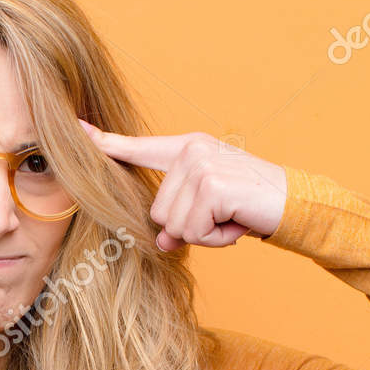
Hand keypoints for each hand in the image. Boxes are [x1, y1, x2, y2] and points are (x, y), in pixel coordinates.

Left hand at [79, 120, 286, 249]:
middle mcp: (191, 151)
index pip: (138, 148)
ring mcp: (201, 166)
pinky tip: (235, 222)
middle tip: (222, 216)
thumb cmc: (249, 206)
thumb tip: (162, 241)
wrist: (294, 202)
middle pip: (157, 212)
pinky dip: (216, 238)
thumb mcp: (207, 211)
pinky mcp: (212, 186)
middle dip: (189, 227)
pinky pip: (193, 231)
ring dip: (204, 234)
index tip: (76, 129)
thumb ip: (178, 220)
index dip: (105, 143)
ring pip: (173, 225)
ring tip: (230, 218)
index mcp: (186, 149)